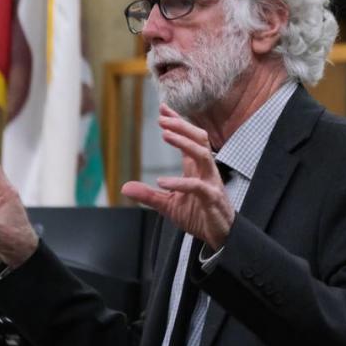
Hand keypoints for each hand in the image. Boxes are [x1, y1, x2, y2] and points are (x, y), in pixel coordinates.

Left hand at [121, 105, 234, 249]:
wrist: (220, 236)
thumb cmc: (199, 216)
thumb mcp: (168, 205)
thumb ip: (149, 195)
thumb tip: (124, 187)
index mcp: (196, 169)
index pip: (189, 139)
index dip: (177, 123)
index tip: (163, 108)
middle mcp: (205, 171)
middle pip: (199, 139)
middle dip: (182, 126)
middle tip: (162, 118)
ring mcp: (211, 183)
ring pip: (203, 154)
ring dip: (184, 143)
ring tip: (165, 134)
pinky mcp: (212, 198)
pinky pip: (197, 186)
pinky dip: (179, 183)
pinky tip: (162, 181)